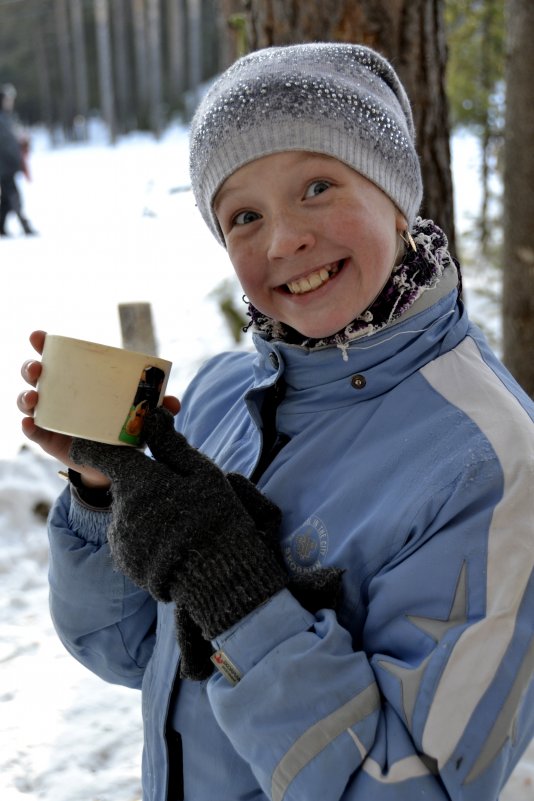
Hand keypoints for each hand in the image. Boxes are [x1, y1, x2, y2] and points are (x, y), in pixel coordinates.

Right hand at [17, 330, 179, 488]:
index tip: (38, 336)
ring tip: (34, 398)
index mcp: (77, 380)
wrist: (115, 464)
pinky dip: (28, 426)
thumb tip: (174, 403)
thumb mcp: (139, 414)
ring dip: (26, 396)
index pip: (55, 356)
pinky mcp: (48, 440)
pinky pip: (34, 431)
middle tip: (38, 369)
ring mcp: (50, 417)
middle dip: (31, 367)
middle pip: (35, 375)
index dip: (42, 343)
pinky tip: (30, 424)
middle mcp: (58, 394)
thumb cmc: (123, 428)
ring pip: (28, 401)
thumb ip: (157, 407)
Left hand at [70, 407, 287, 631]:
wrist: (217, 577)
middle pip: (125, 485)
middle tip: (179, 495)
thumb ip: (172, 446)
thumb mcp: (202, 475)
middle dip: (146, 484)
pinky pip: (131, 537)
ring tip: (181, 524)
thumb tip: (153, 417)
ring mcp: (119, 537)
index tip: (117, 444)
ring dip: (148, 511)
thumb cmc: (215, 518)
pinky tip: (173, 543)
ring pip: (129, 511)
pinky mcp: (124, 560)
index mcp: (137, 482)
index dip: (102, 444)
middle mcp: (120, 508)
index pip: (100, 453)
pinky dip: (148, 536)